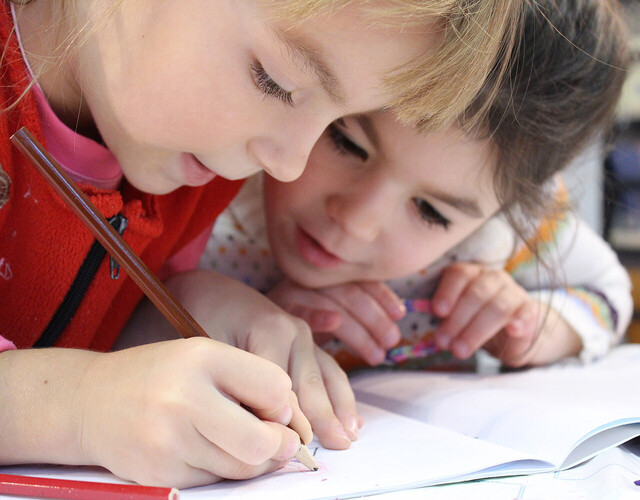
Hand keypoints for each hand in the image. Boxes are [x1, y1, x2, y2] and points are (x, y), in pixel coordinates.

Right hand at [0, 340, 302, 487]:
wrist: (89, 402)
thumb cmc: (157, 374)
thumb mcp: (202, 356)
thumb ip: (249, 381)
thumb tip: (289, 426)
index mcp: (202, 357)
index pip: (276, 387)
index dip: (282, 402)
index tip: (270, 405)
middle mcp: (184, 398)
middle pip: (263, 442)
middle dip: (279, 444)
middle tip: (275, 438)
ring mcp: (169, 441)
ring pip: (243, 468)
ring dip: (254, 459)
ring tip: (236, 439)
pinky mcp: (160, 473)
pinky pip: (216, 481)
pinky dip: (222, 469)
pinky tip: (205, 448)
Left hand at [166, 270, 359, 449]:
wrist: (208, 291)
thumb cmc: (201, 318)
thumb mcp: (209, 348)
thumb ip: (233, 383)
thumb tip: (254, 426)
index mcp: (273, 330)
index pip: (282, 387)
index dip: (287, 422)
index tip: (294, 451)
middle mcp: (296, 332)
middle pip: (311, 384)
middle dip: (324, 418)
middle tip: (339, 448)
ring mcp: (304, 335)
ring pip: (327, 378)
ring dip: (341, 409)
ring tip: (351, 437)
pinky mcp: (305, 342)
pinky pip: (329, 371)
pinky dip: (340, 396)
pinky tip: (352, 418)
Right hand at [268, 279, 404, 365]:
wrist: (239, 318)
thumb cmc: (294, 323)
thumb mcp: (327, 317)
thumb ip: (354, 314)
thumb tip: (397, 316)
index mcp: (324, 276)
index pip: (359, 279)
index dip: (381, 295)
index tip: (399, 314)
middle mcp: (309, 279)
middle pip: (348, 292)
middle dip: (375, 318)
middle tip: (391, 341)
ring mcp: (292, 292)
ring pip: (332, 302)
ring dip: (358, 329)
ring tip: (377, 354)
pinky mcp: (274, 309)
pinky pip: (299, 310)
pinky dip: (318, 314)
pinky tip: (334, 322)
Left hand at [431, 262, 581, 366]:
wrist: (511, 333)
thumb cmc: (475, 321)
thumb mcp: (456, 317)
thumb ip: (443, 316)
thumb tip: (424, 317)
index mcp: (471, 273)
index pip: (459, 274)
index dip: (447, 292)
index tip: (437, 312)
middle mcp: (493, 278)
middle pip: (476, 293)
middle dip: (457, 320)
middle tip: (443, 342)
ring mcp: (514, 292)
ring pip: (497, 306)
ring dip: (476, 330)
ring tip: (460, 350)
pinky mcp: (530, 310)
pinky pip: (526, 314)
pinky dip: (519, 321)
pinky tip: (512, 330)